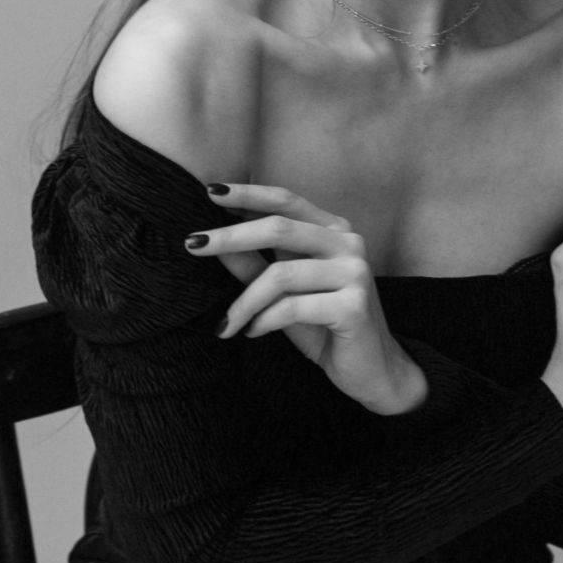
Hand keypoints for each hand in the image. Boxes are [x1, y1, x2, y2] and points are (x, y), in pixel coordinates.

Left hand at [185, 185, 426, 414]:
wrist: (371, 371)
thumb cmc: (324, 327)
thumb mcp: (281, 293)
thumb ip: (253, 265)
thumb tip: (214, 243)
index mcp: (333, 231)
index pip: (287, 200)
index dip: (248, 194)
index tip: (210, 191)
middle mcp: (348, 243)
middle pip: (279, 228)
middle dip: (230, 236)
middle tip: (191, 245)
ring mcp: (355, 272)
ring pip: (280, 274)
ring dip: (244, 302)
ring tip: (227, 323)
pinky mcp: (354, 305)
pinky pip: (293, 307)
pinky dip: (264, 321)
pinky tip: (253, 332)